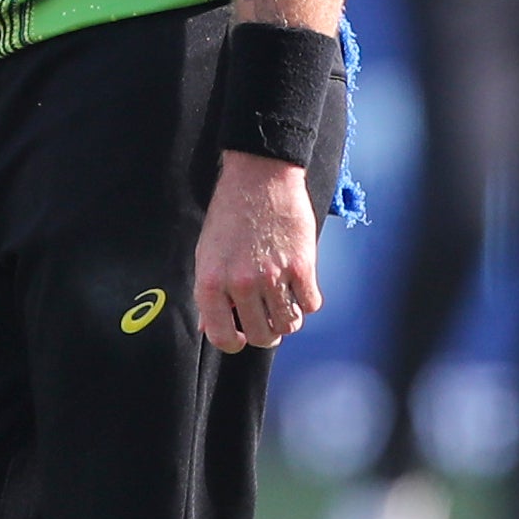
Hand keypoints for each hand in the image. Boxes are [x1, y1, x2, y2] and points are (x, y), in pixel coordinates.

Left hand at [194, 150, 321, 351]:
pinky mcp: (301, 266)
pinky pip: (310, 304)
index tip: (242, 336)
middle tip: (269, 319)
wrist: (259, 176)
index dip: (234, 342)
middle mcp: (241, 284)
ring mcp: (273, 276)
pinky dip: (308, 300)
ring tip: (285, 303)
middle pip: (262, 336)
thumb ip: (210, 294)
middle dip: (266, 333)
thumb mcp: (207, 253)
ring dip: (289, 319)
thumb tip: (211, 327)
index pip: (222, 337)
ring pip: (289, 325)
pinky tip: (300, 286)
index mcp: (212, 282)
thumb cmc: (230, 213)